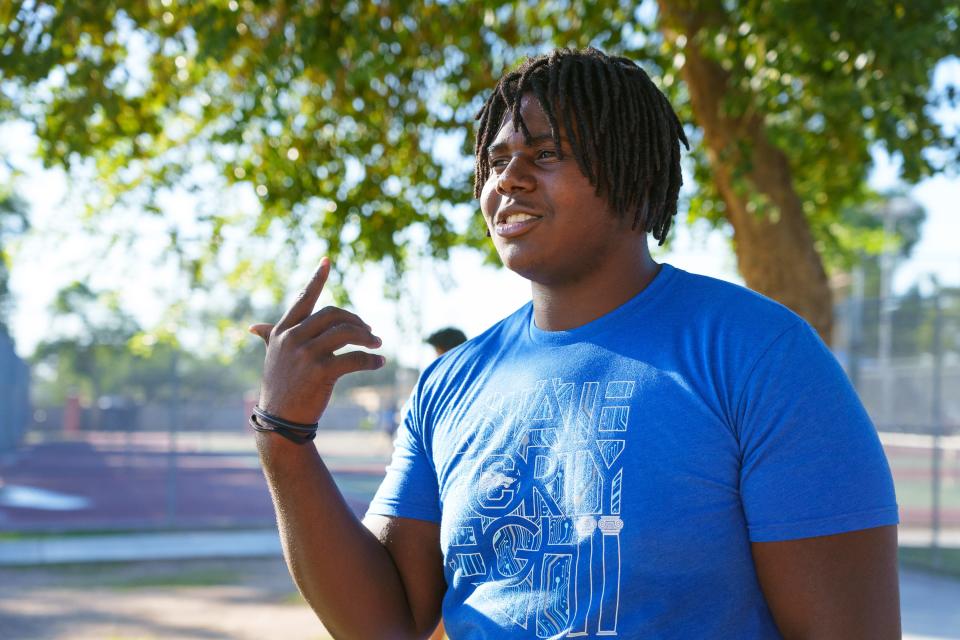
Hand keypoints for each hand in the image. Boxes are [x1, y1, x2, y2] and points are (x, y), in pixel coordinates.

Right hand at [249, 257, 383, 423]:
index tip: (327, 260)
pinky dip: (371, 360)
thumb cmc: (280, 387)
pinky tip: (379, 363)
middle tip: (370, 332)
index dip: (316, 278)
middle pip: (333, 314)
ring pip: (346, 333)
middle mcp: (292, 338)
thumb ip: (269, 338)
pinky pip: (355, 358)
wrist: (280, 421)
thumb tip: (253, 327)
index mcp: (282, 332)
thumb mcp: (272, 358)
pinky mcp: (321, 371)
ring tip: (377, 345)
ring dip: (367, 338)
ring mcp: (306, 354)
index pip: (302, 298)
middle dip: (355, 320)